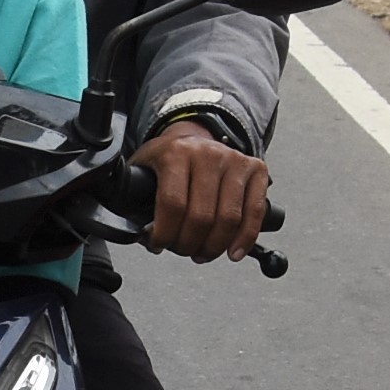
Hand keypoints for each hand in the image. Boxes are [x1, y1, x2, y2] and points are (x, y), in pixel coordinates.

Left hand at [131, 120, 270, 260]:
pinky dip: (245, 238)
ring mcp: (234, 161)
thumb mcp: (143, 168)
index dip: (165, 233)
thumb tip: (136, 234)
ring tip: (202, 253)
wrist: (194, 136)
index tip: (158, 244)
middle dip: (188, 244)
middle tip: (181, 250)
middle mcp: (207, 154)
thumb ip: (134, 196)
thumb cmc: (168, 159)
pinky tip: (233, 252)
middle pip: (201, 216)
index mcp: (176, 153)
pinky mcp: (255, 170)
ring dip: (213, 246)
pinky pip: (254, 212)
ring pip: (229, 218)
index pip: (173, 204)